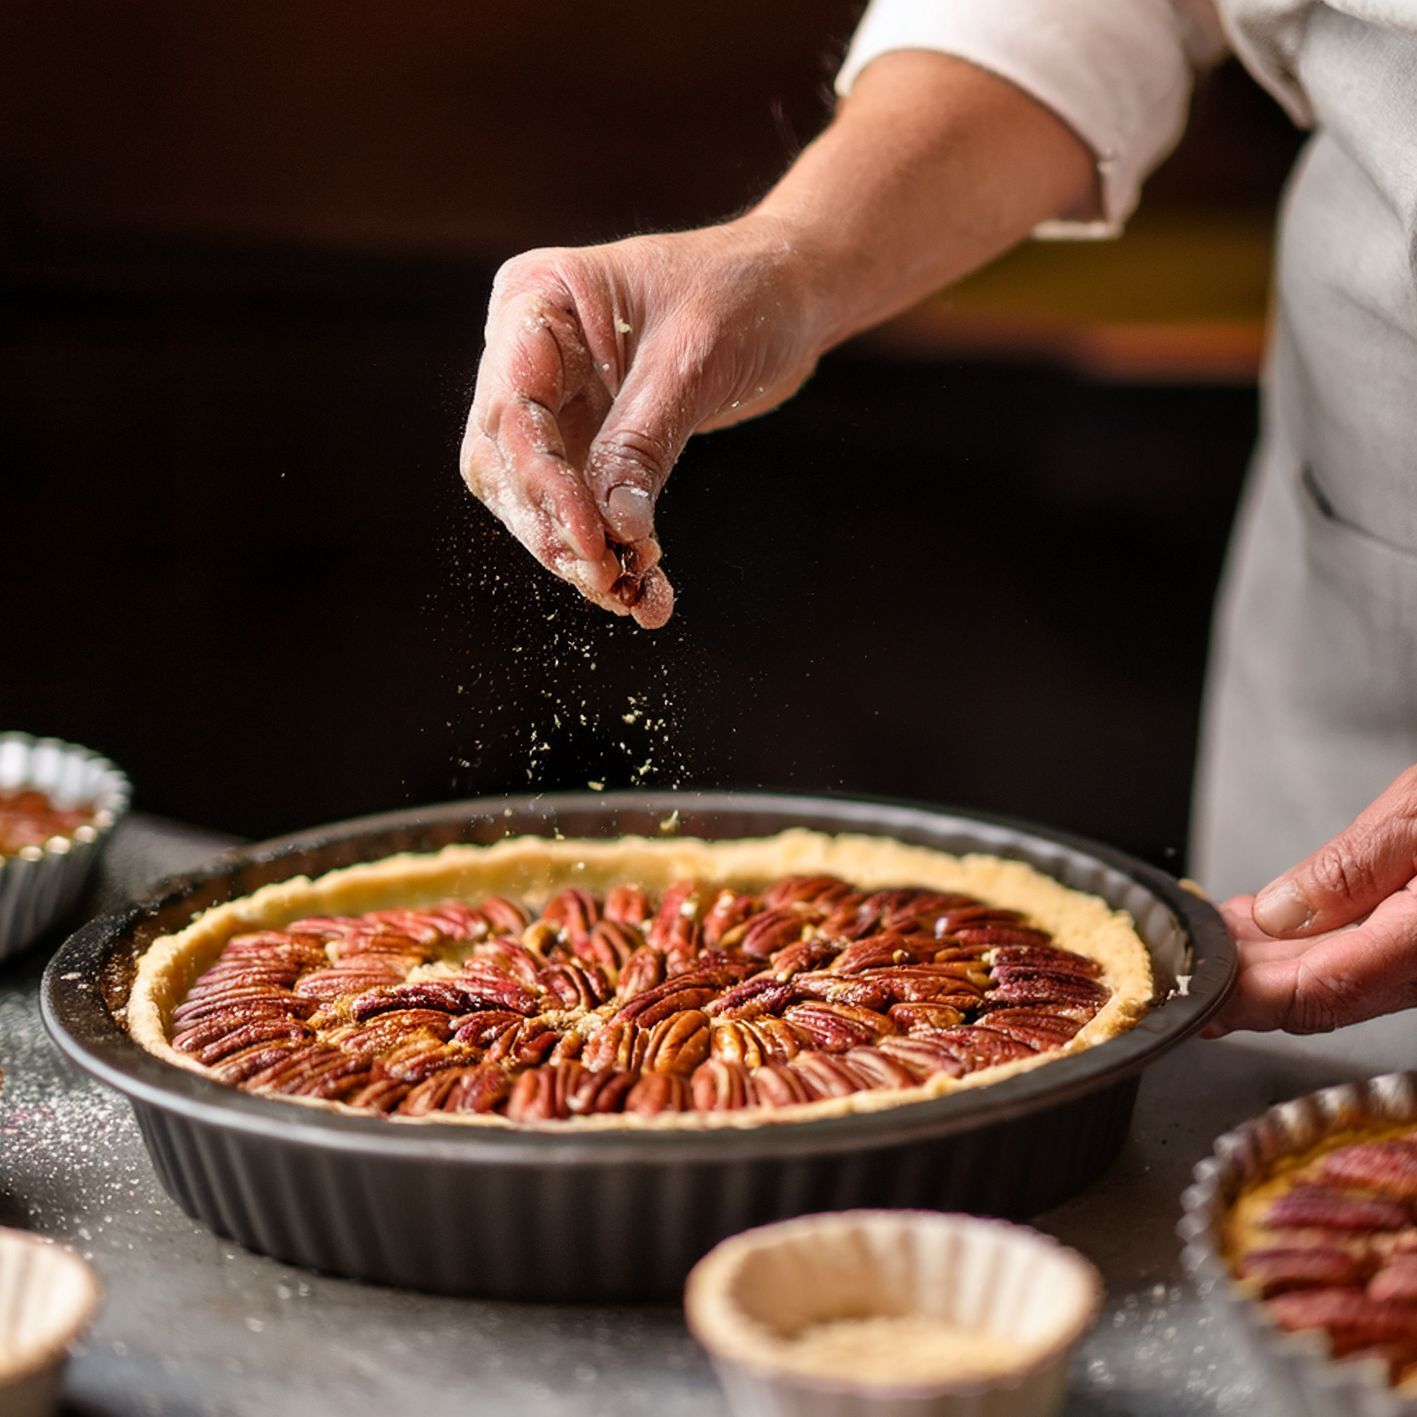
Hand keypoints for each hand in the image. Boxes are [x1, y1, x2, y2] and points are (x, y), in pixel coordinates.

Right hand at [459, 218, 824, 626]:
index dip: (544, 485)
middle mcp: (529, 352)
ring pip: (536, 500)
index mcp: (537, 300)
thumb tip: (615, 532)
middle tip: (607, 580)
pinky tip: (647, 594)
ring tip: (632, 597)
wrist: (792, 292)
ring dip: (580, 555)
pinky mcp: (590, 442)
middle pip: (506, 464)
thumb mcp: (692, 362)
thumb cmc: (744, 293)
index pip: (512, 409)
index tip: (592, 542)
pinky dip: (613, 554)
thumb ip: (641, 443)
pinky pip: (584, 510)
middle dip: (554, 530)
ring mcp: (556, 400)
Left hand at [1208, 766, 1416, 1033]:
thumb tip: (1279, 913)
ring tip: (1216, 939)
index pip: (1317, 992)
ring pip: (1345, 983)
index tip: (1191, 992)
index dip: (1242, 998)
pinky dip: (1317, 950)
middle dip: (1245, 980)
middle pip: (1324, 995)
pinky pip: (1371, 963)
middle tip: (1185, 957)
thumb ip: (1355, 865)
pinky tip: (1277, 930)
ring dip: (1274, 967)